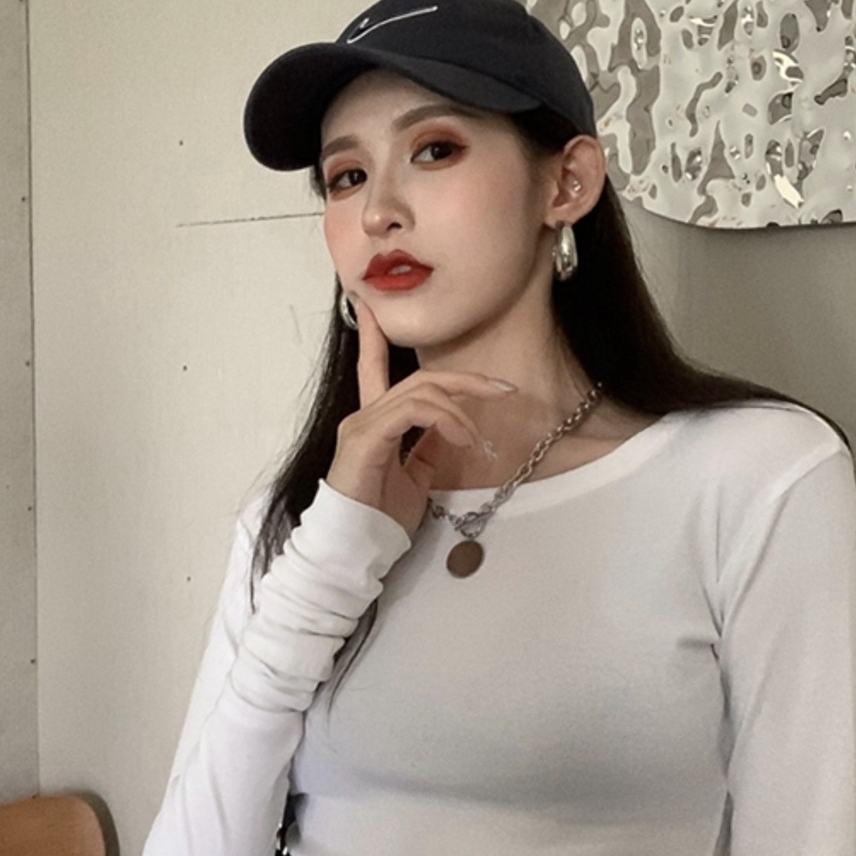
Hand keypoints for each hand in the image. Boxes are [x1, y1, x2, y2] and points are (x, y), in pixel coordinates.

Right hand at [324, 299, 514, 536]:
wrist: (353, 547)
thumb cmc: (379, 519)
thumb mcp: (415, 478)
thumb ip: (428, 449)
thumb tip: (452, 430)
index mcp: (374, 422)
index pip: (373, 368)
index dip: (373, 337)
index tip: (371, 307)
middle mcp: (364, 416)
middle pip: (420, 378)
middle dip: (465, 379)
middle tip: (502, 389)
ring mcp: (362, 424)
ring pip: (421, 391)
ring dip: (460, 409)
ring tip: (476, 439)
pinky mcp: (366, 438)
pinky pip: (413, 412)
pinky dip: (445, 420)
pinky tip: (461, 439)